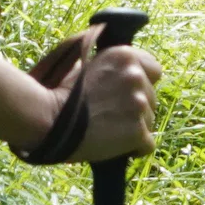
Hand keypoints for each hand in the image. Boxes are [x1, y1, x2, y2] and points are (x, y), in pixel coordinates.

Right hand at [27, 28, 161, 161]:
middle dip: (136, 108)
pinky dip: (135, 149)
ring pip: (149, 121)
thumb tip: (115, 71)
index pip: (154, 70)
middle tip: (113, 117)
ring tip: (110, 132)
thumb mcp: (85, 65)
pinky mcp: (138, 131)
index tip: (128, 94)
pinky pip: (147, 145)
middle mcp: (136, 76)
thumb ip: (107, 66)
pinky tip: (118, 148)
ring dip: (135, 128)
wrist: (50, 119)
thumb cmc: (61, 93)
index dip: (143, 83)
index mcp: (124, 56)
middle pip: (151, 98)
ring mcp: (139, 103)